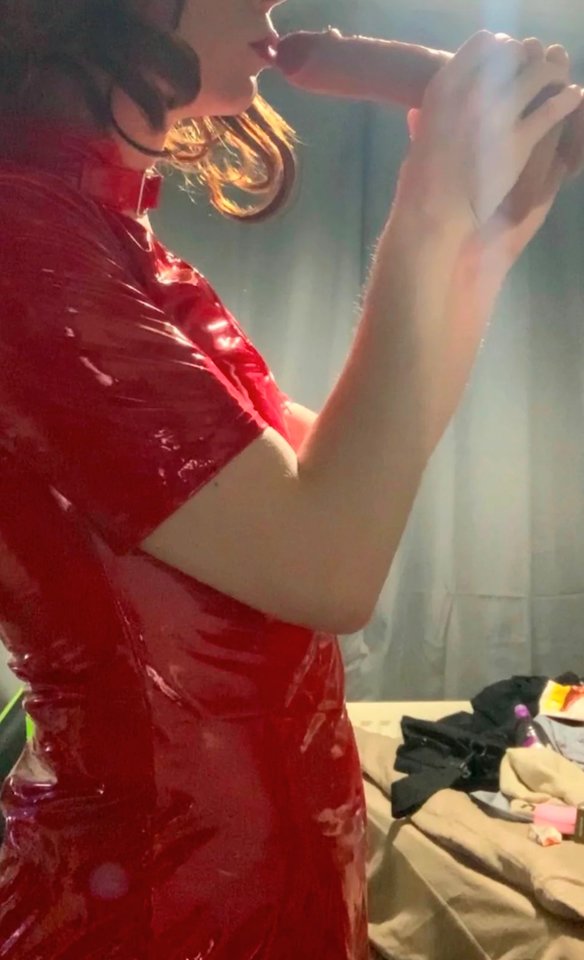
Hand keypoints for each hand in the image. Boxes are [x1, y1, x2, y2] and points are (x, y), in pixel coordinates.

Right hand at [398, 31, 582, 239]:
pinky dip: (567, 100)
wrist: (432, 213)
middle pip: (515, 53)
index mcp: (445, 86)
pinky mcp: (519, 141)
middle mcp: (472, 92)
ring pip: (539, 74)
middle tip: (534, 74)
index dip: (501, 48)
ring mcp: (498, 115)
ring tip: (559, 80)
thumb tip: (418, 114)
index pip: (484, 43)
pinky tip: (573, 99)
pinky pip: (552, 109)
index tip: (508, 61)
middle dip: (527, 60)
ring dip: (552, 73)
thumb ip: (424, 121)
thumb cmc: (419, 183)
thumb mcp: (416, 139)